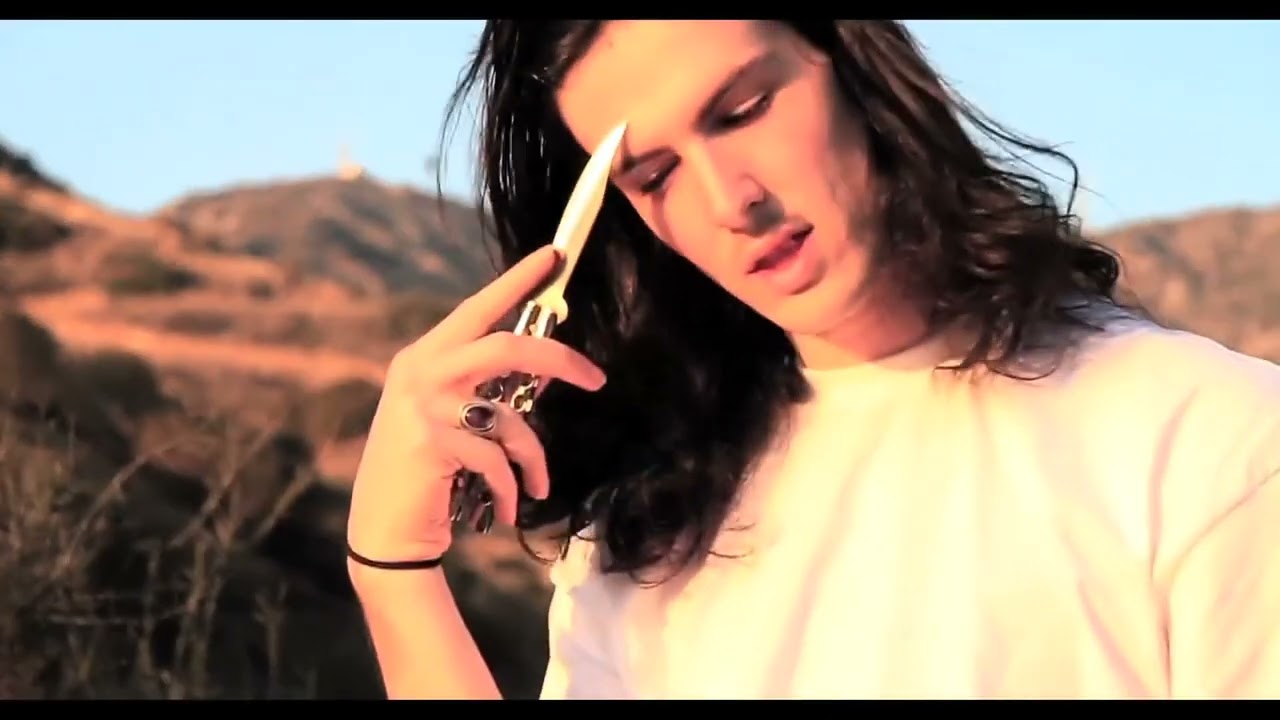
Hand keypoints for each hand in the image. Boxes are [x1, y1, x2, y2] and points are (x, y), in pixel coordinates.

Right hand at [346, 245, 606, 566]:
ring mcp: (423, 405)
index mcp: (426, 354)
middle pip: (506, 346)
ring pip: (510, 417)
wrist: (384, 531)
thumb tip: (551, 362)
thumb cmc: (426, 472)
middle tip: (596, 377)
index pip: (479, 307)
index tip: (554, 255)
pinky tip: (507, 507)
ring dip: (533, 457)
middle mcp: (420, 369)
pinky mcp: (432, 442)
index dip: (517, 279)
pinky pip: (498, 460)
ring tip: (534, 483)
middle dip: (558, 358)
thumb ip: (490, 387)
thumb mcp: (455, 418)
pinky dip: (511, 487)